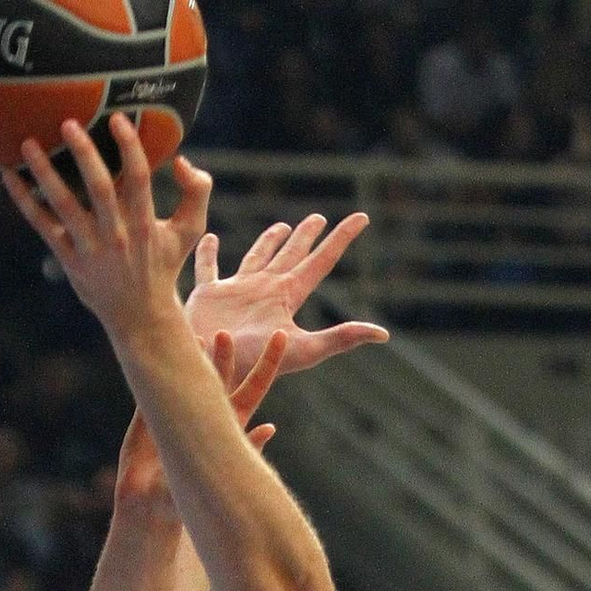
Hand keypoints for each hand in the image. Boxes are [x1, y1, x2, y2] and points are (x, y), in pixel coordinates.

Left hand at [4, 113, 210, 343]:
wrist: (141, 317)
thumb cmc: (163, 265)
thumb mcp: (190, 232)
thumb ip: (197, 192)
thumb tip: (180, 159)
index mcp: (145, 223)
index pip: (138, 178)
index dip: (129, 147)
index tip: (118, 118)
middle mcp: (117, 235)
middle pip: (99, 189)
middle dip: (84, 154)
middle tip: (68, 123)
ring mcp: (90, 248)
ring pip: (64, 206)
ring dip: (44, 174)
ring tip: (27, 143)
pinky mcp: (69, 260)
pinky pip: (44, 227)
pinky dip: (26, 202)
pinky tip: (10, 177)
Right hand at [114, 330, 284, 512]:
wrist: (147, 505)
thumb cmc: (187, 499)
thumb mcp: (221, 474)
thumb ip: (245, 448)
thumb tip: (270, 427)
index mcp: (228, 426)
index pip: (253, 390)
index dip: (267, 364)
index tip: (281, 337)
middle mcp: (206, 413)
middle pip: (222, 376)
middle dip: (226, 354)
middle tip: (226, 334)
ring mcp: (178, 409)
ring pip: (191, 375)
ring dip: (196, 356)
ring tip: (198, 336)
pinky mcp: (151, 412)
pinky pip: (158, 383)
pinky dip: (164, 366)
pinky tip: (165, 347)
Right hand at [183, 216, 386, 380]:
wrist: (212, 373)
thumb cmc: (254, 361)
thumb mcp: (304, 350)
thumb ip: (341, 339)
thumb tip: (383, 335)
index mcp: (287, 297)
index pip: (322, 261)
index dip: (343, 238)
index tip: (362, 217)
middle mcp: (265, 291)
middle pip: (291, 256)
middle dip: (306, 236)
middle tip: (318, 218)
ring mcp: (237, 292)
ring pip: (257, 258)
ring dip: (269, 242)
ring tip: (282, 226)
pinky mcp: (208, 296)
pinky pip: (208, 268)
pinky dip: (208, 252)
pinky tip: (210, 238)